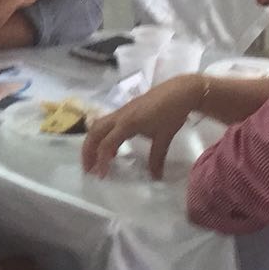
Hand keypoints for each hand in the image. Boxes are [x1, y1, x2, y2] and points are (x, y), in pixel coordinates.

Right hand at [82, 74, 203, 179]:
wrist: (180, 91)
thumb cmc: (172, 113)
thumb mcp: (164, 137)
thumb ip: (157, 158)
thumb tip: (156, 178)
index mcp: (127, 123)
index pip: (107, 144)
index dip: (101, 161)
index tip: (102, 176)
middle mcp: (119, 116)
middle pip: (94, 132)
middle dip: (88, 151)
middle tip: (89, 169)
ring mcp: (121, 111)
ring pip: (98, 126)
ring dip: (93, 143)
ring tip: (96, 161)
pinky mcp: (125, 110)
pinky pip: (107, 124)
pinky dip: (103, 137)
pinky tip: (113, 150)